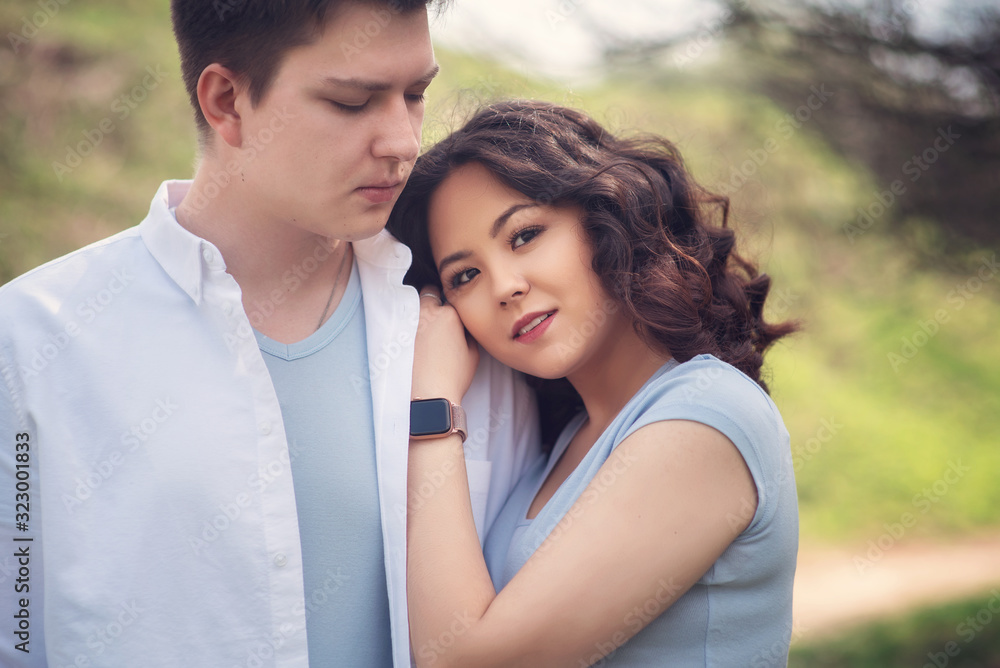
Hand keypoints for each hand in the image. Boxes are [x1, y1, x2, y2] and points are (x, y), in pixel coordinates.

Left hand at [411, 286, 478, 402]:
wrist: (432, 393)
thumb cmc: (454, 375)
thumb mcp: (473, 352)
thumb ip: (469, 332)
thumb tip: (464, 326)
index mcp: (449, 315)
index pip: (453, 297)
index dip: (456, 302)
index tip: (458, 309)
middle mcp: (429, 315)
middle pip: (429, 291)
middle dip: (435, 296)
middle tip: (442, 307)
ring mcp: (415, 324)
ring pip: (418, 305)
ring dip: (425, 308)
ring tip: (433, 323)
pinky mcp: (405, 336)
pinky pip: (411, 321)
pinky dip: (417, 323)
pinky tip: (426, 336)